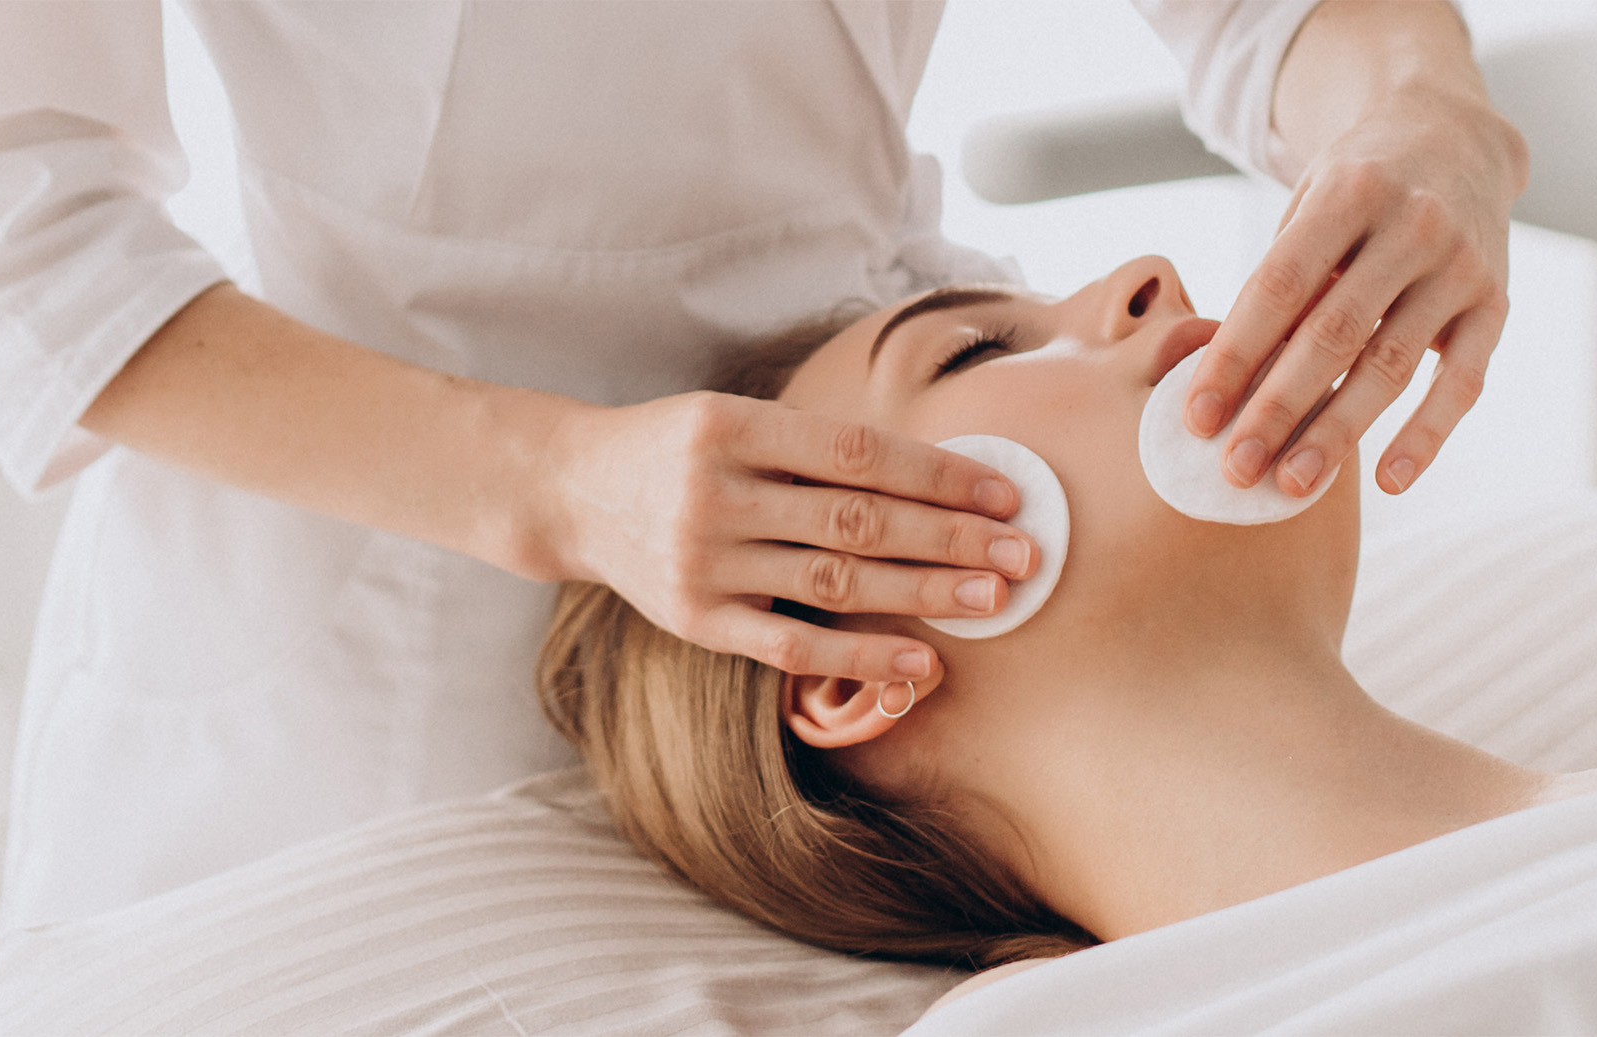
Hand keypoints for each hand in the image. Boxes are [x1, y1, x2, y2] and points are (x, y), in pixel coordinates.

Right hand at [544, 391, 1036, 681]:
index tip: (1004, 493)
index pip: (857, 452)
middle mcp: (715, 493)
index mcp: (732, 427)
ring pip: (835, 581)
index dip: (937, 474)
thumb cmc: (678, 449)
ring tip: (993, 598)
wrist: (572, 492)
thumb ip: (815, 449)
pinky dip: (861, 654)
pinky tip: (921, 659)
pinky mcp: (696, 620)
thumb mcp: (735, 420)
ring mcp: (703, 561)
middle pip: (858, 519)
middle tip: (1024, 553)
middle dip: (950, 537)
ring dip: (923, 591)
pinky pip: (792, 645)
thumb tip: (939, 481)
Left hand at [1185, 82, 1526, 496]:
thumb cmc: (1357, 187)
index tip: (1197, 418)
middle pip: (1332, 335)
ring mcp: (1460, 266)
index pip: (1278, 287)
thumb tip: (1232, 381)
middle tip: (1235, 469)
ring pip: (1391, 366)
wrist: (1456, 136)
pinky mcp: (1496, 303)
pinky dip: (1427, 435)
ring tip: (1291, 484)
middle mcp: (1413, 225)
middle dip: (1278, 409)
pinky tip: (1388, 480)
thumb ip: (1281, 278)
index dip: (1234, 357)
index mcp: (1349, 193)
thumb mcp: (1311, 202)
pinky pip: (1463, 381)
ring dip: (1337, 432)